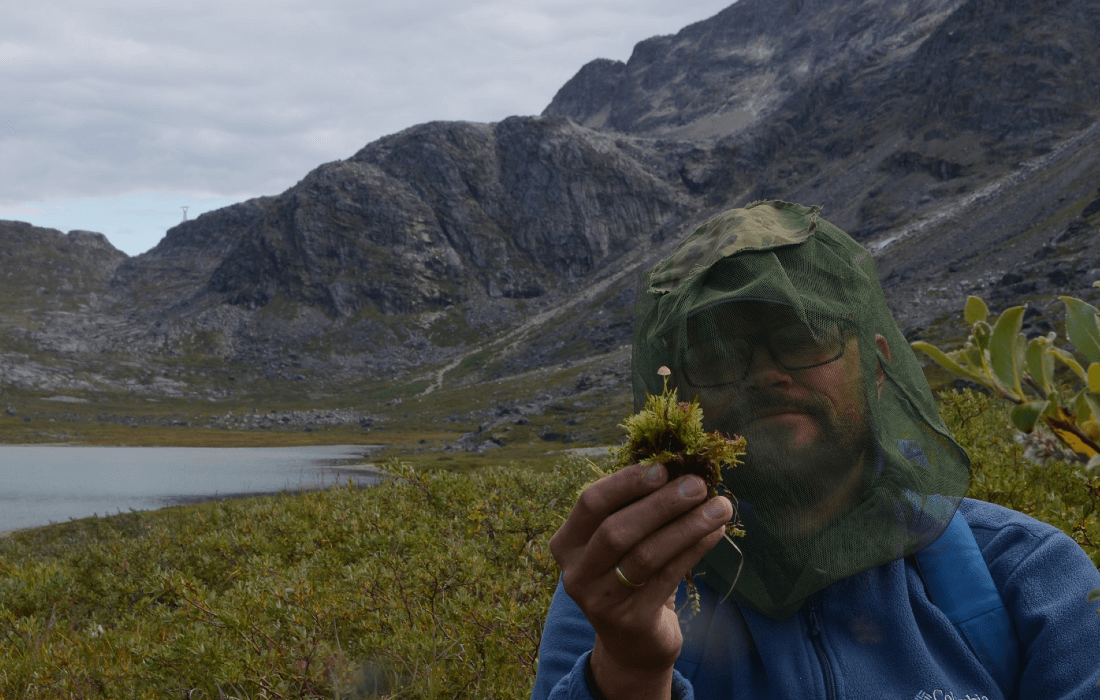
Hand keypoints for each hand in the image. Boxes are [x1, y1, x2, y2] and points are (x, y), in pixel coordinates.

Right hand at [549, 462, 733, 699]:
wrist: (631, 643)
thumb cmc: (628, 576)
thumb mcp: (620, 543)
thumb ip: (634, 508)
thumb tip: (678, 467)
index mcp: (566, 543)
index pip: (590, 503)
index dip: (626, 483)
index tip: (663, 467)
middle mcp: (576, 573)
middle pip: (616, 530)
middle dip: (660, 504)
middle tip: (697, 485)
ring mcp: (601, 601)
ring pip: (645, 555)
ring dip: (686, 526)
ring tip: (719, 507)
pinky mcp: (631, 621)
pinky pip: (667, 578)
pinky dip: (694, 550)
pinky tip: (715, 533)